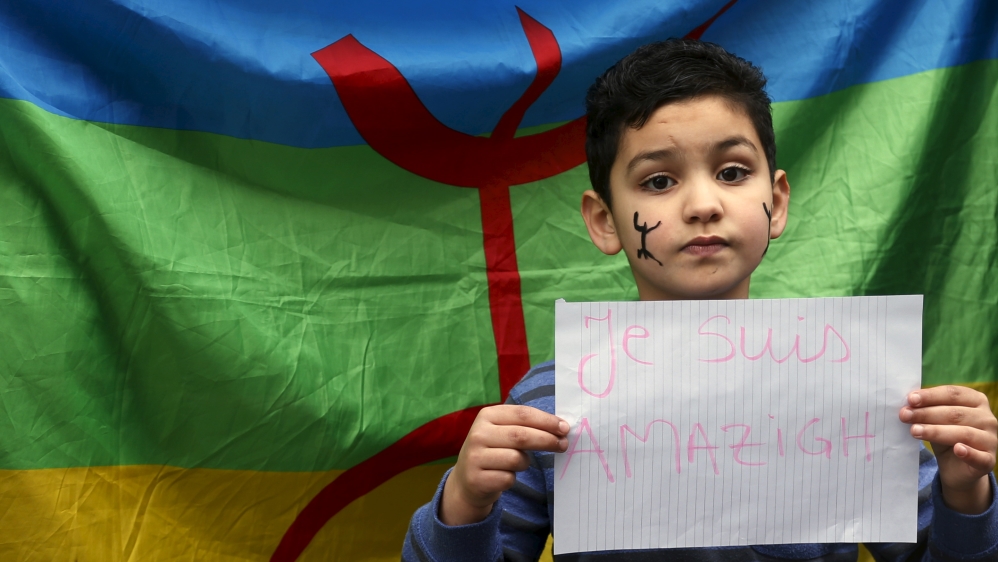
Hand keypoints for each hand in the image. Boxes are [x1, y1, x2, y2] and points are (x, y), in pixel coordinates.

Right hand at [440, 405, 568, 525]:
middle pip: (521, 435)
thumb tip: (560, 428)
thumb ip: (526, 426)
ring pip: (516, 459)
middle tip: (563, 444)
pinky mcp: (477, 479)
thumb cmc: (494, 451)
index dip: (546, 420)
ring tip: (519, 463)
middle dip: (547, 439)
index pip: (522, 414)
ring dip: (525, 463)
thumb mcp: (503, 431)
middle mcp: (478, 434)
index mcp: (487, 415)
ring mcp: (475, 457)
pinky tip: (504, 476)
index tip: (564, 428)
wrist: (467, 480)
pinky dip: (512, 478)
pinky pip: (508, 479)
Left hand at [900, 385, 997, 513]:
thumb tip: (907, 404)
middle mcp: (987, 418)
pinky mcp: (989, 460)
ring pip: (963, 433)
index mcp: (976, 401)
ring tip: (914, 431)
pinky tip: (957, 449)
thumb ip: (926, 410)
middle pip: (955, 413)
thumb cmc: (945, 436)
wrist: (957, 468)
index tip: (910, 399)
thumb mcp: (935, 420)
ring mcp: (991, 439)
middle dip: (927, 413)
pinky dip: (968, 452)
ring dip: (936, 431)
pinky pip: (979, 456)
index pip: (953, 394)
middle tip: (905, 415)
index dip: (931, 396)